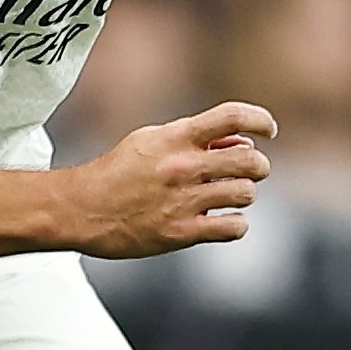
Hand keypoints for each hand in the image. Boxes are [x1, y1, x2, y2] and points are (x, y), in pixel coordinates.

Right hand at [62, 101, 276, 257]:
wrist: (81, 208)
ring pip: (246, 194)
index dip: (260, 119)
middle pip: (251, 161)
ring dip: (244, 195)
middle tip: (252, 171)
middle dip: (259, 166)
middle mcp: (183, 166)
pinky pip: (232, 227)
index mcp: (175, 137)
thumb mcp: (151, 141)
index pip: (232, 117)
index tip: (269, 130)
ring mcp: (183, 201)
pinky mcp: (180, 232)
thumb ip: (195, 139)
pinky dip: (235, 224)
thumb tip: (240, 143)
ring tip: (230, 196)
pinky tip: (224, 221)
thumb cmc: (118, 171)